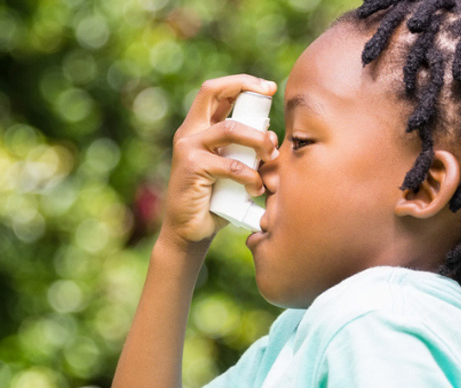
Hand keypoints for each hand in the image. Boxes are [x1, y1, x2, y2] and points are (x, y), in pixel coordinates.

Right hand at [161, 75, 279, 245]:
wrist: (190, 232)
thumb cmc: (215, 201)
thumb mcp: (233, 168)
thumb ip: (245, 151)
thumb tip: (272, 135)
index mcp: (198, 129)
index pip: (216, 92)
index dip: (242, 82)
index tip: (269, 88)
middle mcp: (189, 132)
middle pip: (212, 91)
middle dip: (245, 87)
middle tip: (270, 95)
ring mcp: (188, 148)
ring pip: (230, 128)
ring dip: (258, 139)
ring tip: (272, 154)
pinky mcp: (192, 167)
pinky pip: (230, 164)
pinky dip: (250, 176)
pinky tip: (256, 189)